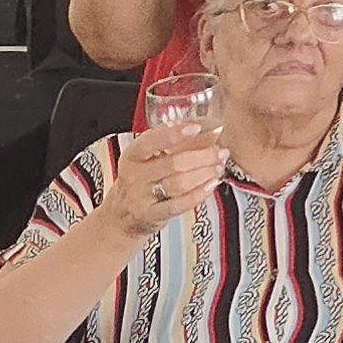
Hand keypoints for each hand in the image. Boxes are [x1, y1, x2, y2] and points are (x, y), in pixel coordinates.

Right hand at [96, 123, 225, 237]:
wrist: (121, 215)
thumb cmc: (141, 180)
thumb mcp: (146, 160)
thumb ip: (169, 145)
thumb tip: (202, 128)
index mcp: (133, 155)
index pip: (151, 141)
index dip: (174, 133)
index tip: (196, 127)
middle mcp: (134, 175)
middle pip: (173, 163)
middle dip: (202, 156)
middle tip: (220, 152)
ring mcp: (141, 197)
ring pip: (179, 183)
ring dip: (204, 174)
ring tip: (218, 167)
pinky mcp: (151, 215)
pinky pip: (178, 205)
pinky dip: (198, 194)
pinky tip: (212, 184)